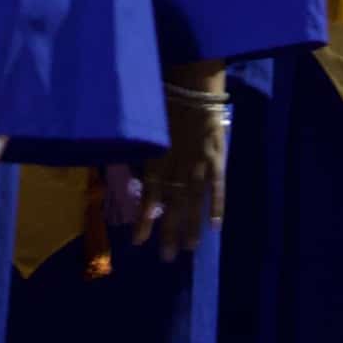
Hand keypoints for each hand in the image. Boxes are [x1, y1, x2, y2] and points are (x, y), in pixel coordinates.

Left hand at [118, 65, 225, 260]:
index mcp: (158, 157)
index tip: (139, 242)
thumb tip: (125, 169)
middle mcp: (178, 166)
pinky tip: (215, 227)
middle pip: (173, 204)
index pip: (150, 195)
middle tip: (167, 257)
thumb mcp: (145, 125)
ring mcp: (199, 165)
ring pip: (194, 201)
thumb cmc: (164, 100)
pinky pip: (218, 188)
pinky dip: (217, 207)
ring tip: (189, 248)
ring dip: (191, 226)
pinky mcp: (217, 160)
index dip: (145, 218)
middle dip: (170, 231)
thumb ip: (140, 150)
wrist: (194, 84)